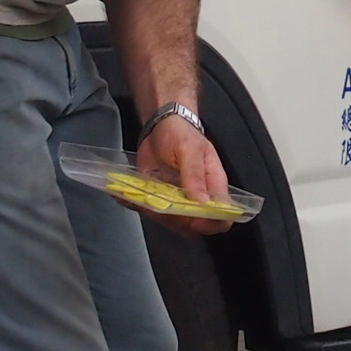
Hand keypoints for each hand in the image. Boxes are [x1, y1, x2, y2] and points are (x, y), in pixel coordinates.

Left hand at [136, 115, 232, 236]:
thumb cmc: (181, 133)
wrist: (160, 125)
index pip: (223, 215)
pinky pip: (149, 212)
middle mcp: (197, 197)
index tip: (195, 219)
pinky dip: (136, 205)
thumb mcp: (189, 149)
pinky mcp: (158, 199)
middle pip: (193, 225)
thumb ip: (195, 175)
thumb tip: (203, 202)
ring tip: (142, 193)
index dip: (212, 224)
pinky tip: (127, 194)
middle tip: (161, 202)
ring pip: (169, 222)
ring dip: (153, 212)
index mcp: (213, 184)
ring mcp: (177, 200)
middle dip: (175, 220)